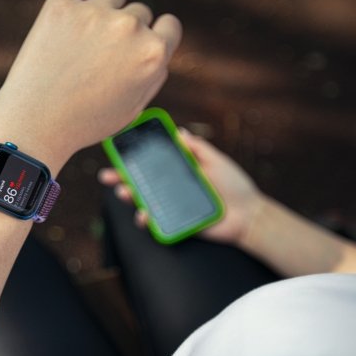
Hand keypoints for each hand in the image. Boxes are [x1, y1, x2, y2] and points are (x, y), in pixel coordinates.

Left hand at [0, 0, 181, 170]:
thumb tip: (157, 45)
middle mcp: (130, 28)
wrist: (34, 124)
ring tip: (82, 43)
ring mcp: (95, 13)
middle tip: (99, 59)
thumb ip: (153, 73)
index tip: (138, 47)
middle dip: (125, 32)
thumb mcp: (133, 108)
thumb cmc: (84, 122)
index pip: (170, 24)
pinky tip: (72, 11)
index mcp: (153, 53)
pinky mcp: (62, 5)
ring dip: (104, 12)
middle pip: (139, 12)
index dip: (156, 36)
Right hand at [98, 127, 263, 244]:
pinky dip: (146, 219)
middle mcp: (170, 188)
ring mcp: (171, 206)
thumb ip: (198, 148)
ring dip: (129, 198)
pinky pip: (156, 222)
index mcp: (177, 171)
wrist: (249, 215)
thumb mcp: (217, 161)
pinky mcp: (175, 223)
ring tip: (124, 193)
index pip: (151, 163)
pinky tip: (144, 215)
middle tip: (106, 176)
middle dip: (120, 179)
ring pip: (143, 202)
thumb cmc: (235, 185)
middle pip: (140, 182)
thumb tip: (179, 132)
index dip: (134, 159)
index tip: (118, 152)